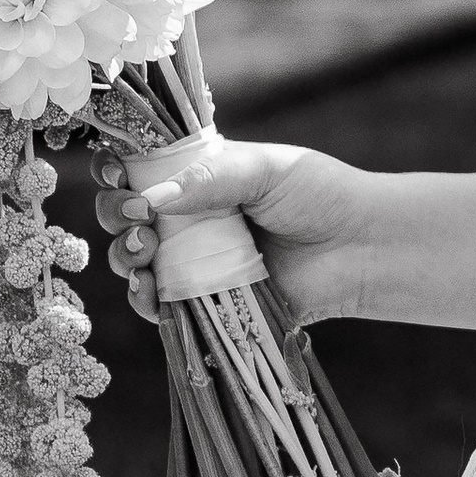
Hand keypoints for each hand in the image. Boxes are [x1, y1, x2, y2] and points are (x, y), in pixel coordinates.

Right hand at [90, 139, 379, 331]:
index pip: (140, 173)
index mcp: (200, 179)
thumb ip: (209, 179)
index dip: (117, 173)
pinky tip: (148, 291)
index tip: (117, 175)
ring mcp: (195, 262)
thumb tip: (151, 197)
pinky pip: (162, 306)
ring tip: (144, 249)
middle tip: (136, 216)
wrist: (360, 247)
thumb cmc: (320, 196)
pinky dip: (145, 301)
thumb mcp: (264, 170)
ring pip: (135, 263)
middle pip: (126, 218)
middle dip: (116, 215)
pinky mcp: (207, 302)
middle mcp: (190, 220)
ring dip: (125, 256)